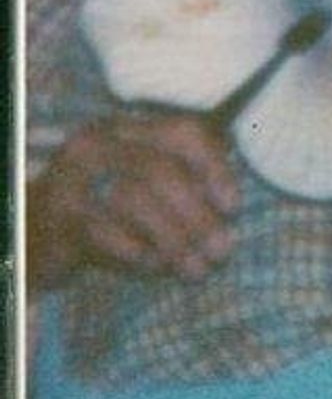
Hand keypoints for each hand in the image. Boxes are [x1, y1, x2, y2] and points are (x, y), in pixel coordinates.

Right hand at [29, 114, 240, 288]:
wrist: (32, 236)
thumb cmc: (103, 213)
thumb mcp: (141, 187)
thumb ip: (182, 184)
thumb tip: (229, 206)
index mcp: (127, 129)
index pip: (183, 132)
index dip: (215, 167)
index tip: (233, 206)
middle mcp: (98, 144)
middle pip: (162, 171)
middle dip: (199, 215)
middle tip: (222, 250)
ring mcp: (74, 178)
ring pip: (136, 202)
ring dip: (175, 240)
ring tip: (196, 268)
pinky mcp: (58, 216)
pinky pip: (107, 234)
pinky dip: (139, 253)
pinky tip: (156, 268)